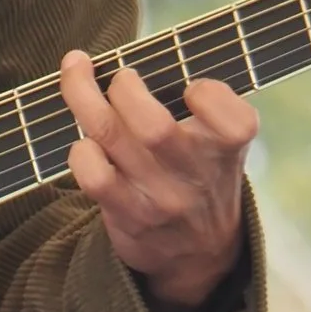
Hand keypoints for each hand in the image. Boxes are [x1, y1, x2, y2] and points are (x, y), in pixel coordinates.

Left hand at [60, 48, 256, 311]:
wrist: (199, 254)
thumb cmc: (202, 173)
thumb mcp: (223, 143)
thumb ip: (205, 105)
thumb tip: (143, 57)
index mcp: (229, 148)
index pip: (233, 120)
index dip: (209, 94)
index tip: (192, 88)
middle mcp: (196, 175)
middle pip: (153, 125)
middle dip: (124, 87)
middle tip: (121, 75)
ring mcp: (160, 198)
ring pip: (110, 136)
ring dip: (83, 95)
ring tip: (77, 71)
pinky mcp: (127, 214)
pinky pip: (92, 175)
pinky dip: (80, 150)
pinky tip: (82, 139)